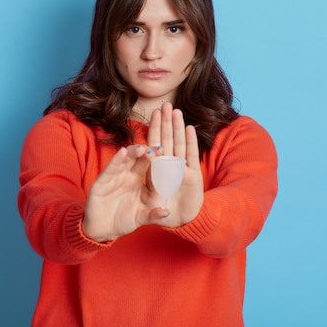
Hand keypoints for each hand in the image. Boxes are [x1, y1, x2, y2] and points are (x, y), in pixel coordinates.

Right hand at [82, 145, 167, 241]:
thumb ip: (153, 215)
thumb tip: (168, 213)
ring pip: (125, 160)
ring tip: (142, 149)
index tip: (165, 154)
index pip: (149, 166)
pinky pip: (110, 169)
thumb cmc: (124, 221)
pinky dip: (116, 160)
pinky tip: (122, 152)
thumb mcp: (141, 218)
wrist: (103, 230)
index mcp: (139, 181)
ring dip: (133, 153)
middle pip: (138, 159)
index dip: (157, 160)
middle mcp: (128, 175)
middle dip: (147, 152)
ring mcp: (115, 177)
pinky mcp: (102, 181)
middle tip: (156, 149)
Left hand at [147, 102, 203, 226]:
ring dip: (177, 127)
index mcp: (155, 169)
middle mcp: (168, 165)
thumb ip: (142, 194)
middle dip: (165, 123)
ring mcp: (181, 168)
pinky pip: (191, 155)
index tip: (153, 115)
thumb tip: (133, 180)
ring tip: (176, 111)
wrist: (182, 221)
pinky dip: (191, 142)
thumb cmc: (162, 211)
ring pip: (178, 144)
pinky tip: (189, 128)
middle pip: (166, 140)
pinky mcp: (193, 174)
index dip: (154, 130)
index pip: (153, 145)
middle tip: (164, 105)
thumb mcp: (147, 204)